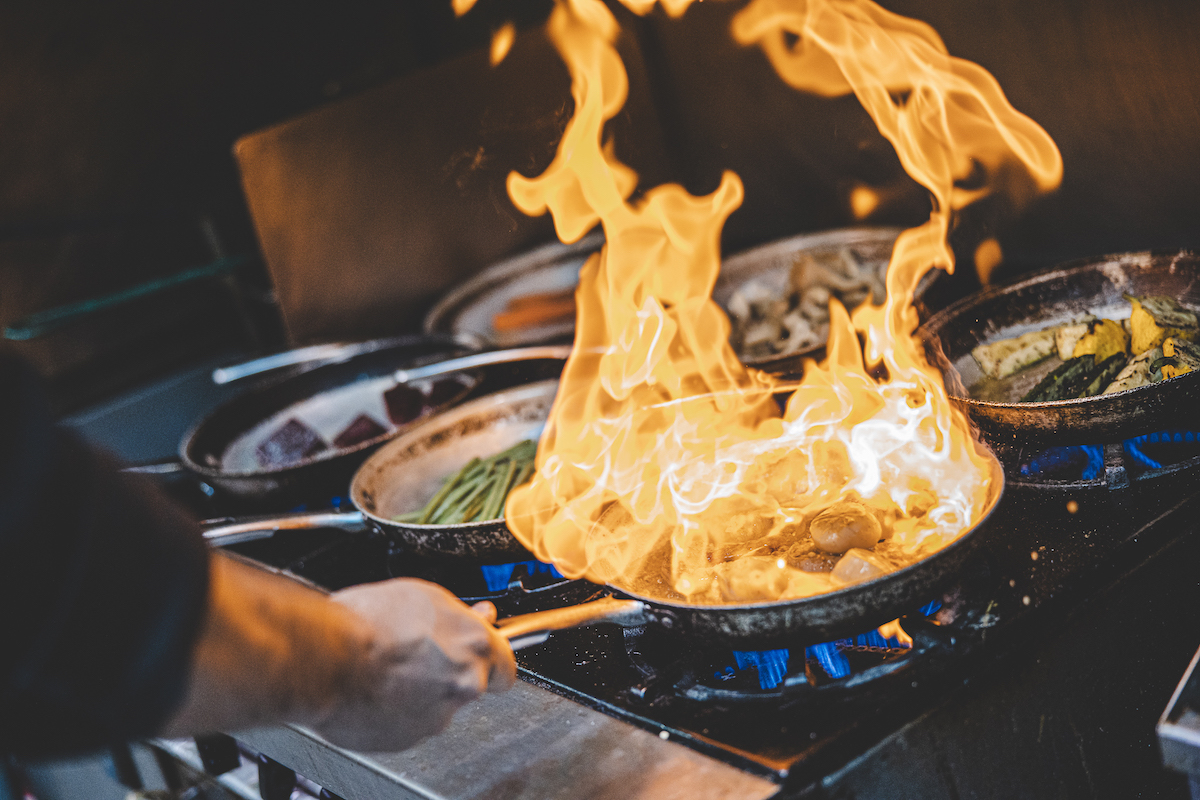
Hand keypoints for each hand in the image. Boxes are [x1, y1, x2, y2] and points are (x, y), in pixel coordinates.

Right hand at [314, 579, 515, 750]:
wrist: (329, 657)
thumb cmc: (370, 621)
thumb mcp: (425, 595)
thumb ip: (459, 615)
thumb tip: (476, 615)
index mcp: (476, 647)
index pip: (506, 665)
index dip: (492, 660)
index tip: (481, 658)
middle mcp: (464, 685)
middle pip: (469, 685)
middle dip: (449, 673)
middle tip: (420, 656)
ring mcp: (435, 716)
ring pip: (436, 705)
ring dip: (420, 692)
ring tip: (388, 670)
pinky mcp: (406, 739)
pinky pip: (407, 723)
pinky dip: (396, 710)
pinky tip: (376, 689)